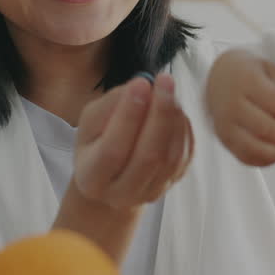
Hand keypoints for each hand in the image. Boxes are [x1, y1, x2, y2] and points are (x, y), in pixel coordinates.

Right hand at [72, 72, 193, 209]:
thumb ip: (111, 104)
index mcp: (92, 179)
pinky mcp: (172, 184)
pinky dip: (183, 128)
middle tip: (164, 80)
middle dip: (160, 113)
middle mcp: (121, 194)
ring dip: (174, 118)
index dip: (129, 116)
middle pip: (148, 156)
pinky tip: (174, 107)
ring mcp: (150, 193)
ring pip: (171, 157)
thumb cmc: (97, 142)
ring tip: (168, 89)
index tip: (140, 83)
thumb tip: (142, 86)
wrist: (111, 175)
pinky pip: (184, 156)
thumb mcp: (91, 122)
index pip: (112, 150)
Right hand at [205, 49, 274, 165]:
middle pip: (265, 129)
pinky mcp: (224, 140)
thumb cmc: (250, 74)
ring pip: (254, 148)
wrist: (218, 80)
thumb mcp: (269, 68)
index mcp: (246, 82)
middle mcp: (233, 105)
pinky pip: (245, 157)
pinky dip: (266, 161)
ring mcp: (225, 126)